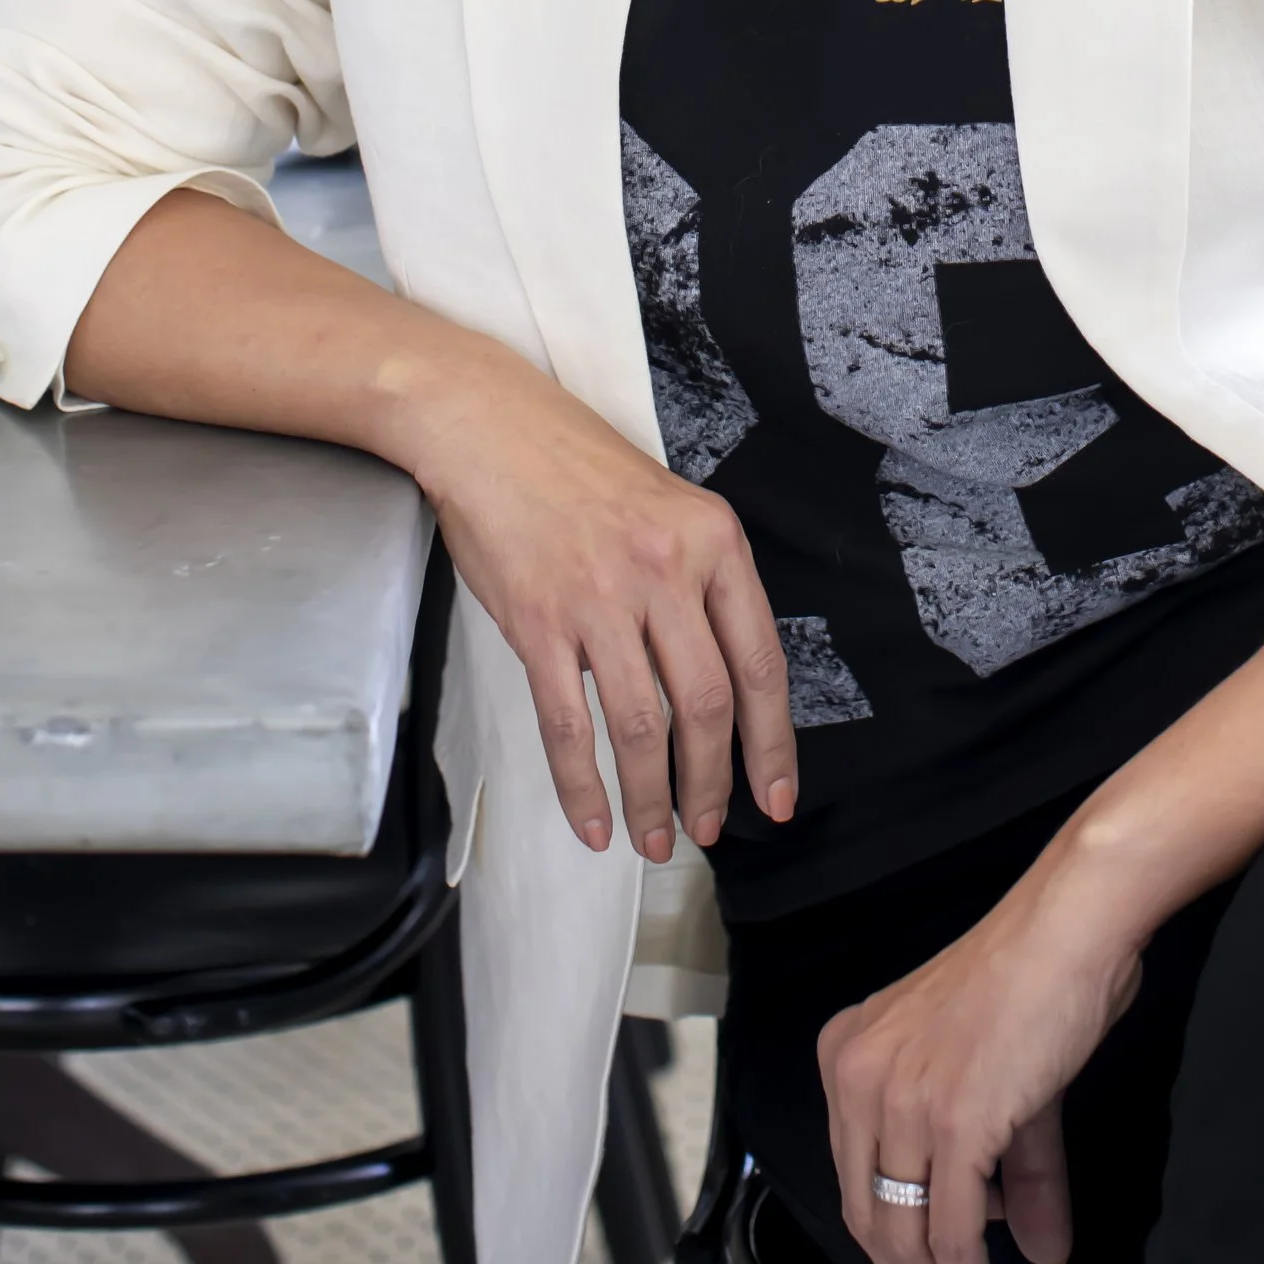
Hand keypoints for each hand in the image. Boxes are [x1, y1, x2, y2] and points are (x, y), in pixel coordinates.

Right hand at [409, 335, 796, 866]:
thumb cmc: (576, 465)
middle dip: (712, 783)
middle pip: (707, 704)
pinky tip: (593, 822)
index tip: (775, 796)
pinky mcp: (538, 622)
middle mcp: (665, 570)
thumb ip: (698, 581)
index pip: (760, 661)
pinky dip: (583, 786)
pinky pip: (568, 726)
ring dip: (651, 798)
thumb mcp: (668, 503)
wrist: (488, 424)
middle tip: (709, 828)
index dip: (771, 743)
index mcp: (712, 540)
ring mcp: (600, 597)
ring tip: (653, 840)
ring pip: (641, 726)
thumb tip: (720, 682)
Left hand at [818, 864, 1140, 1263]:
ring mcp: (901, 1098)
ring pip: (903, 1238)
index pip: (855, 1181)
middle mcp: (858, 1076)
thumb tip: (1040, 1252)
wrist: (1067, 928)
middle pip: (869, 1219)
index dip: (892, 1250)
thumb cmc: (1035, 980)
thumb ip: (1015, 1176)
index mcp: (850, 1054)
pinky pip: (951, 1232)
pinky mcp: (951, 1119)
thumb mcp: (1005, 1083)